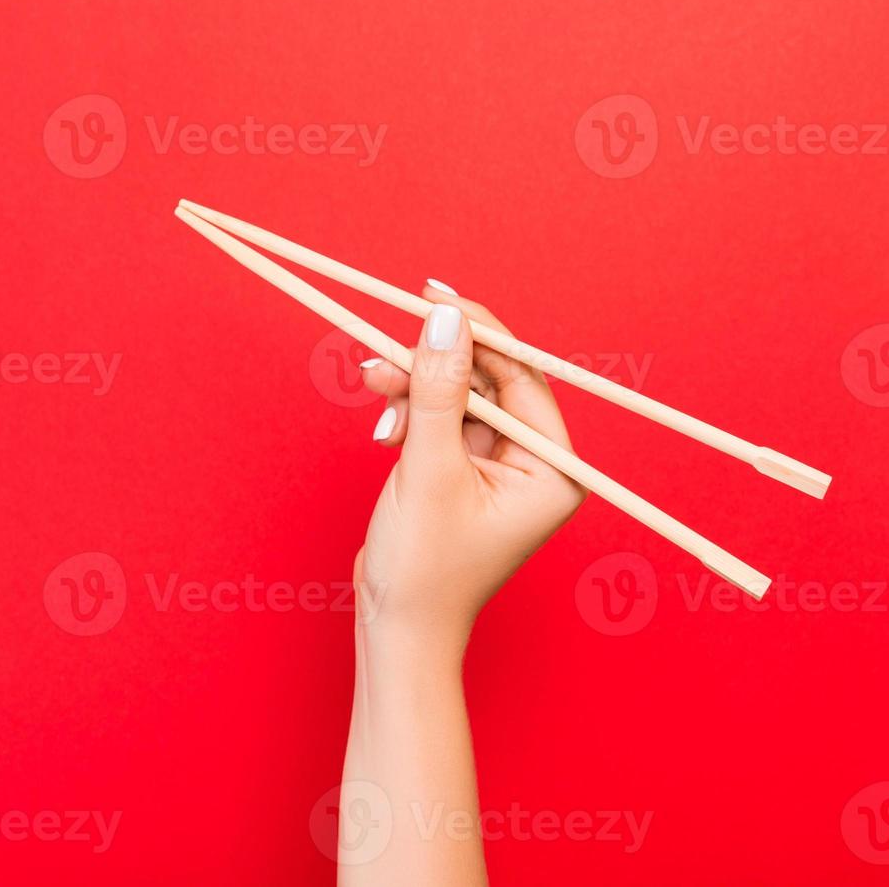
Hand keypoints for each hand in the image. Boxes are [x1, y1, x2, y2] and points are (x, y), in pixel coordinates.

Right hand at [354, 284, 586, 647]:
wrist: (395, 627)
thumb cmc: (424, 568)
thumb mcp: (429, 468)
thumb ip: (438, 388)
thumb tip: (444, 318)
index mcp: (554, 469)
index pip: (521, 376)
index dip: (477, 332)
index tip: (432, 297)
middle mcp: (537, 464)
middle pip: (487, 380)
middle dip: (432, 364)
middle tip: (383, 350)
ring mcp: (500, 468)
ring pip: (457, 396)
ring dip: (413, 389)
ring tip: (372, 388)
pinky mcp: (465, 472)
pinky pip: (441, 419)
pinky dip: (410, 414)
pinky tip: (384, 429)